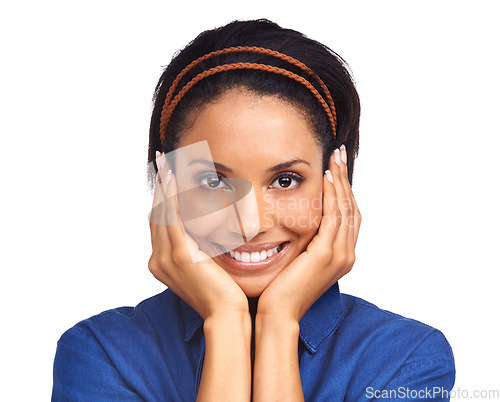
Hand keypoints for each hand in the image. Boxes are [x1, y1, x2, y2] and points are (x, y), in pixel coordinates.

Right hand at [148, 153, 248, 319]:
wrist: (227, 314)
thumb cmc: (224, 293)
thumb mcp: (206, 266)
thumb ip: (198, 248)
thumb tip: (204, 230)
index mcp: (162, 264)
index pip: (160, 224)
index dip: (162, 200)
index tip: (166, 178)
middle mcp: (158, 260)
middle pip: (156, 215)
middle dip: (159, 188)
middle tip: (162, 163)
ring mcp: (166, 258)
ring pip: (161, 213)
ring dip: (163, 187)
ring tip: (166, 165)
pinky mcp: (180, 255)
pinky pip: (171, 218)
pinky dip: (170, 197)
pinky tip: (172, 178)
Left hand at [257, 145, 361, 322]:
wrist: (278, 313)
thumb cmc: (282, 289)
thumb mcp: (299, 261)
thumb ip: (306, 243)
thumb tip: (299, 222)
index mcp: (341, 256)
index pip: (348, 216)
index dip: (344, 191)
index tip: (337, 169)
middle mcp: (346, 255)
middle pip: (352, 208)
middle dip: (346, 180)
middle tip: (339, 155)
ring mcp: (339, 255)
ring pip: (346, 209)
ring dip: (341, 181)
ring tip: (335, 159)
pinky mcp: (326, 255)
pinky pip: (333, 217)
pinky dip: (333, 195)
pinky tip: (327, 178)